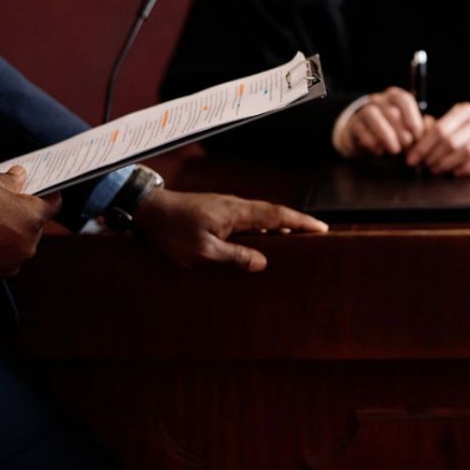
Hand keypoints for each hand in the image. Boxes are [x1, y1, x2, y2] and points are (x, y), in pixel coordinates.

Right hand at [0, 166, 60, 281]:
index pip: (53, 205)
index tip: (41, 193)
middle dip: (23, 215)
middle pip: (35, 226)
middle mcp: (26, 243)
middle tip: (2, 205)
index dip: (47, 196)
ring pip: (18, 244)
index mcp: (30, 217)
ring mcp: (10, 262)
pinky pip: (2, 259)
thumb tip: (18, 178)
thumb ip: (8, 179)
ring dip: (9, 234)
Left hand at [132, 189, 327, 270]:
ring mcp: (226, 208)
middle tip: (316, 237)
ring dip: (278, 226)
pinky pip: (247, 220)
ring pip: (260, 217)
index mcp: (236, 213)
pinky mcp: (216, 213)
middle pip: (273, 213)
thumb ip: (234, 257)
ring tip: (294, 242)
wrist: (146, 210)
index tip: (323, 229)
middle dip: (296, 224)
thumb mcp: (202, 251)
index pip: (277, 215)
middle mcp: (235, 206)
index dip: (301, 222)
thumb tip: (262, 263)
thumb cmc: (171, 231)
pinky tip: (260, 242)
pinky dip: (261, 229)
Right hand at [338, 87, 424, 156]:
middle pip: (390, 109)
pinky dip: (371, 141)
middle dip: (400, 131)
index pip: (403, 100)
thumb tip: (426, 134)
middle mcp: (378, 100)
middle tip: (406, 147)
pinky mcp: (352, 124)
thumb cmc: (392, 133)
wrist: (363, 137)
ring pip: (372, 114)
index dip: (412, 118)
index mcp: (394, 97)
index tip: (417, 136)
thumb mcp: (406, 130)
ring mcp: (363, 110)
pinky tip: (380, 151)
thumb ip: (418, 130)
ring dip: (385, 134)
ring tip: (394, 150)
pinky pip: (359, 129)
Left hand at [405, 102, 469, 175]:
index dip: (424, 146)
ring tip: (436, 169)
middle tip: (424, 165)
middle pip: (451, 141)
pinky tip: (453, 172)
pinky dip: (464, 169)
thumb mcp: (451, 123)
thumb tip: (412, 140)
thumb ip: (432, 129)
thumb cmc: (466, 130)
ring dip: (447, 163)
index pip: (440, 129)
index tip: (412, 159)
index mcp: (464, 111)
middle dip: (434, 156)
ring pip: (466, 151)